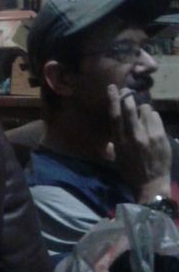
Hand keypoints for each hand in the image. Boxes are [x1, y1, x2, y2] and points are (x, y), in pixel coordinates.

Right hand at [107, 83, 170, 201]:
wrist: (151, 184)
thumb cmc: (131, 172)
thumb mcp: (117, 160)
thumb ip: (113, 147)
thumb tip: (109, 140)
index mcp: (120, 142)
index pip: (115, 116)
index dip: (113, 99)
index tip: (112, 87)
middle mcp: (133, 136)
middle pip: (130, 108)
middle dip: (129, 97)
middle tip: (128, 93)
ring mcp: (148, 135)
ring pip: (146, 109)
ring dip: (143, 110)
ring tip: (143, 116)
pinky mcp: (160, 136)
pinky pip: (156, 117)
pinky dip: (153, 118)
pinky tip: (152, 125)